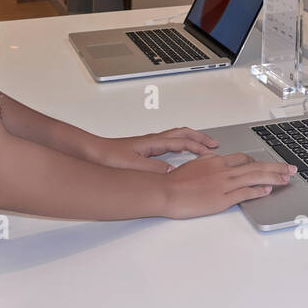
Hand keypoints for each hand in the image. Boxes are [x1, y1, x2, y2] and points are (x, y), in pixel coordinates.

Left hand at [88, 127, 219, 173]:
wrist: (93, 153)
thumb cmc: (108, 156)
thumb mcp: (133, 165)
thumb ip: (153, 169)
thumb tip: (172, 173)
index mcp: (153, 142)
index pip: (182, 142)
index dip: (198, 147)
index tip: (210, 153)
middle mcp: (153, 141)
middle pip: (183, 134)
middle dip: (200, 138)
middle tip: (214, 144)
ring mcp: (149, 144)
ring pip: (176, 137)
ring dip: (191, 140)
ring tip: (202, 147)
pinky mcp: (144, 150)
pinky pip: (169, 144)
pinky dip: (181, 146)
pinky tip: (181, 155)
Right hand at [162, 153, 294, 218]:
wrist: (165, 191)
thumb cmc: (175, 181)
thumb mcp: (194, 165)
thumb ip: (208, 164)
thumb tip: (217, 161)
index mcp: (216, 161)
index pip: (243, 159)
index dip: (259, 162)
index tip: (269, 164)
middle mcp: (223, 170)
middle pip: (256, 166)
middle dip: (276, 167)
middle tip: (290, 168)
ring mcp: (224, 184)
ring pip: (255, 177)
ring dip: (274, 177)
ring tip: (287, 178)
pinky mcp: (222, 199)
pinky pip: (245, 193)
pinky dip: (258, 191)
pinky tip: (268, 190)